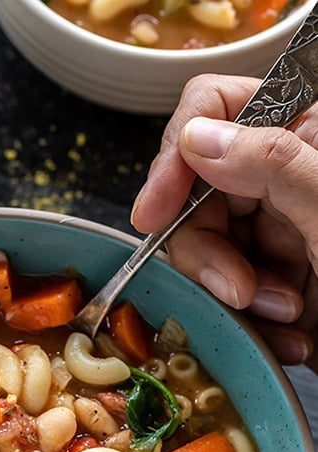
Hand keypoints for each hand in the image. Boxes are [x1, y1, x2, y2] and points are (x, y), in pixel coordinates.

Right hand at [131, 74, 317, 373]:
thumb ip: (272, 163)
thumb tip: (199, 138)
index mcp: (308, 132)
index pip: (217, 108)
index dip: (177, 154)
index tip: (154, 212)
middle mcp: (287, 177)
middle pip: (197, 192)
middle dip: (209, 250)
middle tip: (239, 291)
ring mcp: (280, 232)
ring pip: (207, 253)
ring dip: (235, 297)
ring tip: (285, 315)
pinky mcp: (274, 284)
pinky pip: (228, 299)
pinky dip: (251, 325)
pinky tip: (289, 337)